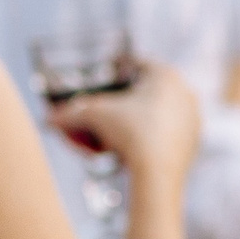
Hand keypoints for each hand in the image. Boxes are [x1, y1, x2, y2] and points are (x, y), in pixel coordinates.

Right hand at [47, 60, 199, 189]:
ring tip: (113, 134)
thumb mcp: (94, 116)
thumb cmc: (129, 134)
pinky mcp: (192, 144)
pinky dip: (147, 140)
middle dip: (121, 103)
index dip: (116, 72)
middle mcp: (184, 93)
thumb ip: (70, 114)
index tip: (102, 81)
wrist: (157, 174)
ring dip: (134, 122)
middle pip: (145, 92)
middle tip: (103, 112)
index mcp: (166, 75)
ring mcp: (192, 120)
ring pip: (156, 115)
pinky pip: (165, 136)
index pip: (137, 65)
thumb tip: (47, 120)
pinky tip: (130, 150)